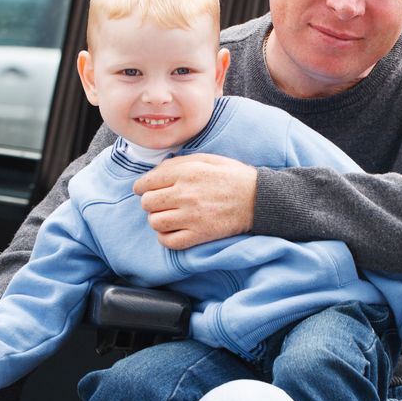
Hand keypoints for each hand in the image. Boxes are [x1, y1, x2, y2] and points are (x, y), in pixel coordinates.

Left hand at [134, 153, 257, 249]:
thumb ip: (178, 162)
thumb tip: (155, 171)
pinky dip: (166, 237)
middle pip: (147, 203)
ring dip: (158, 220)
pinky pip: (168, 241)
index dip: (143, 187)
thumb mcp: (206, 159)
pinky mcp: (199, 235)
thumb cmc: (233, 177)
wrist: (258, 199)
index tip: (147, 190)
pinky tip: (174, 230)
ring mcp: (192, 216)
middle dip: (151, 202)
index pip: (146, 183)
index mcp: (186, 172)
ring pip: (155, 222)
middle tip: (162, 202)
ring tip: (169, 216)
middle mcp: (185, 194)